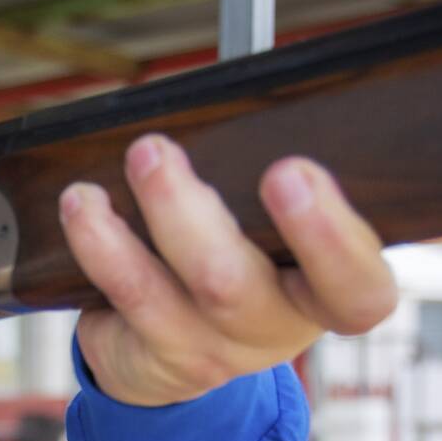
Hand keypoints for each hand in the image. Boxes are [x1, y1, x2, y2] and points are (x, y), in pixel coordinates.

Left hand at [60, 134, 396, 406]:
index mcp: (326, 294)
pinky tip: (83, 203)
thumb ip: (286, 173)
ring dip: (139, 215)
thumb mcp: (280, 226)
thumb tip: (253, 82)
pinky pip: (125, 298)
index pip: (358, 291)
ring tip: (129, 157)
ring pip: (170, 292)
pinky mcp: (155, 358)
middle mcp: (272, 330)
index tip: (291, 172)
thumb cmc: (245, 258)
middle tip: (158, 151)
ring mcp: (211, 351)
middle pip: (238, 287)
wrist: (178, 350)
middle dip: (193, 218)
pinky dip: (100, 243)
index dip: (331, 241)